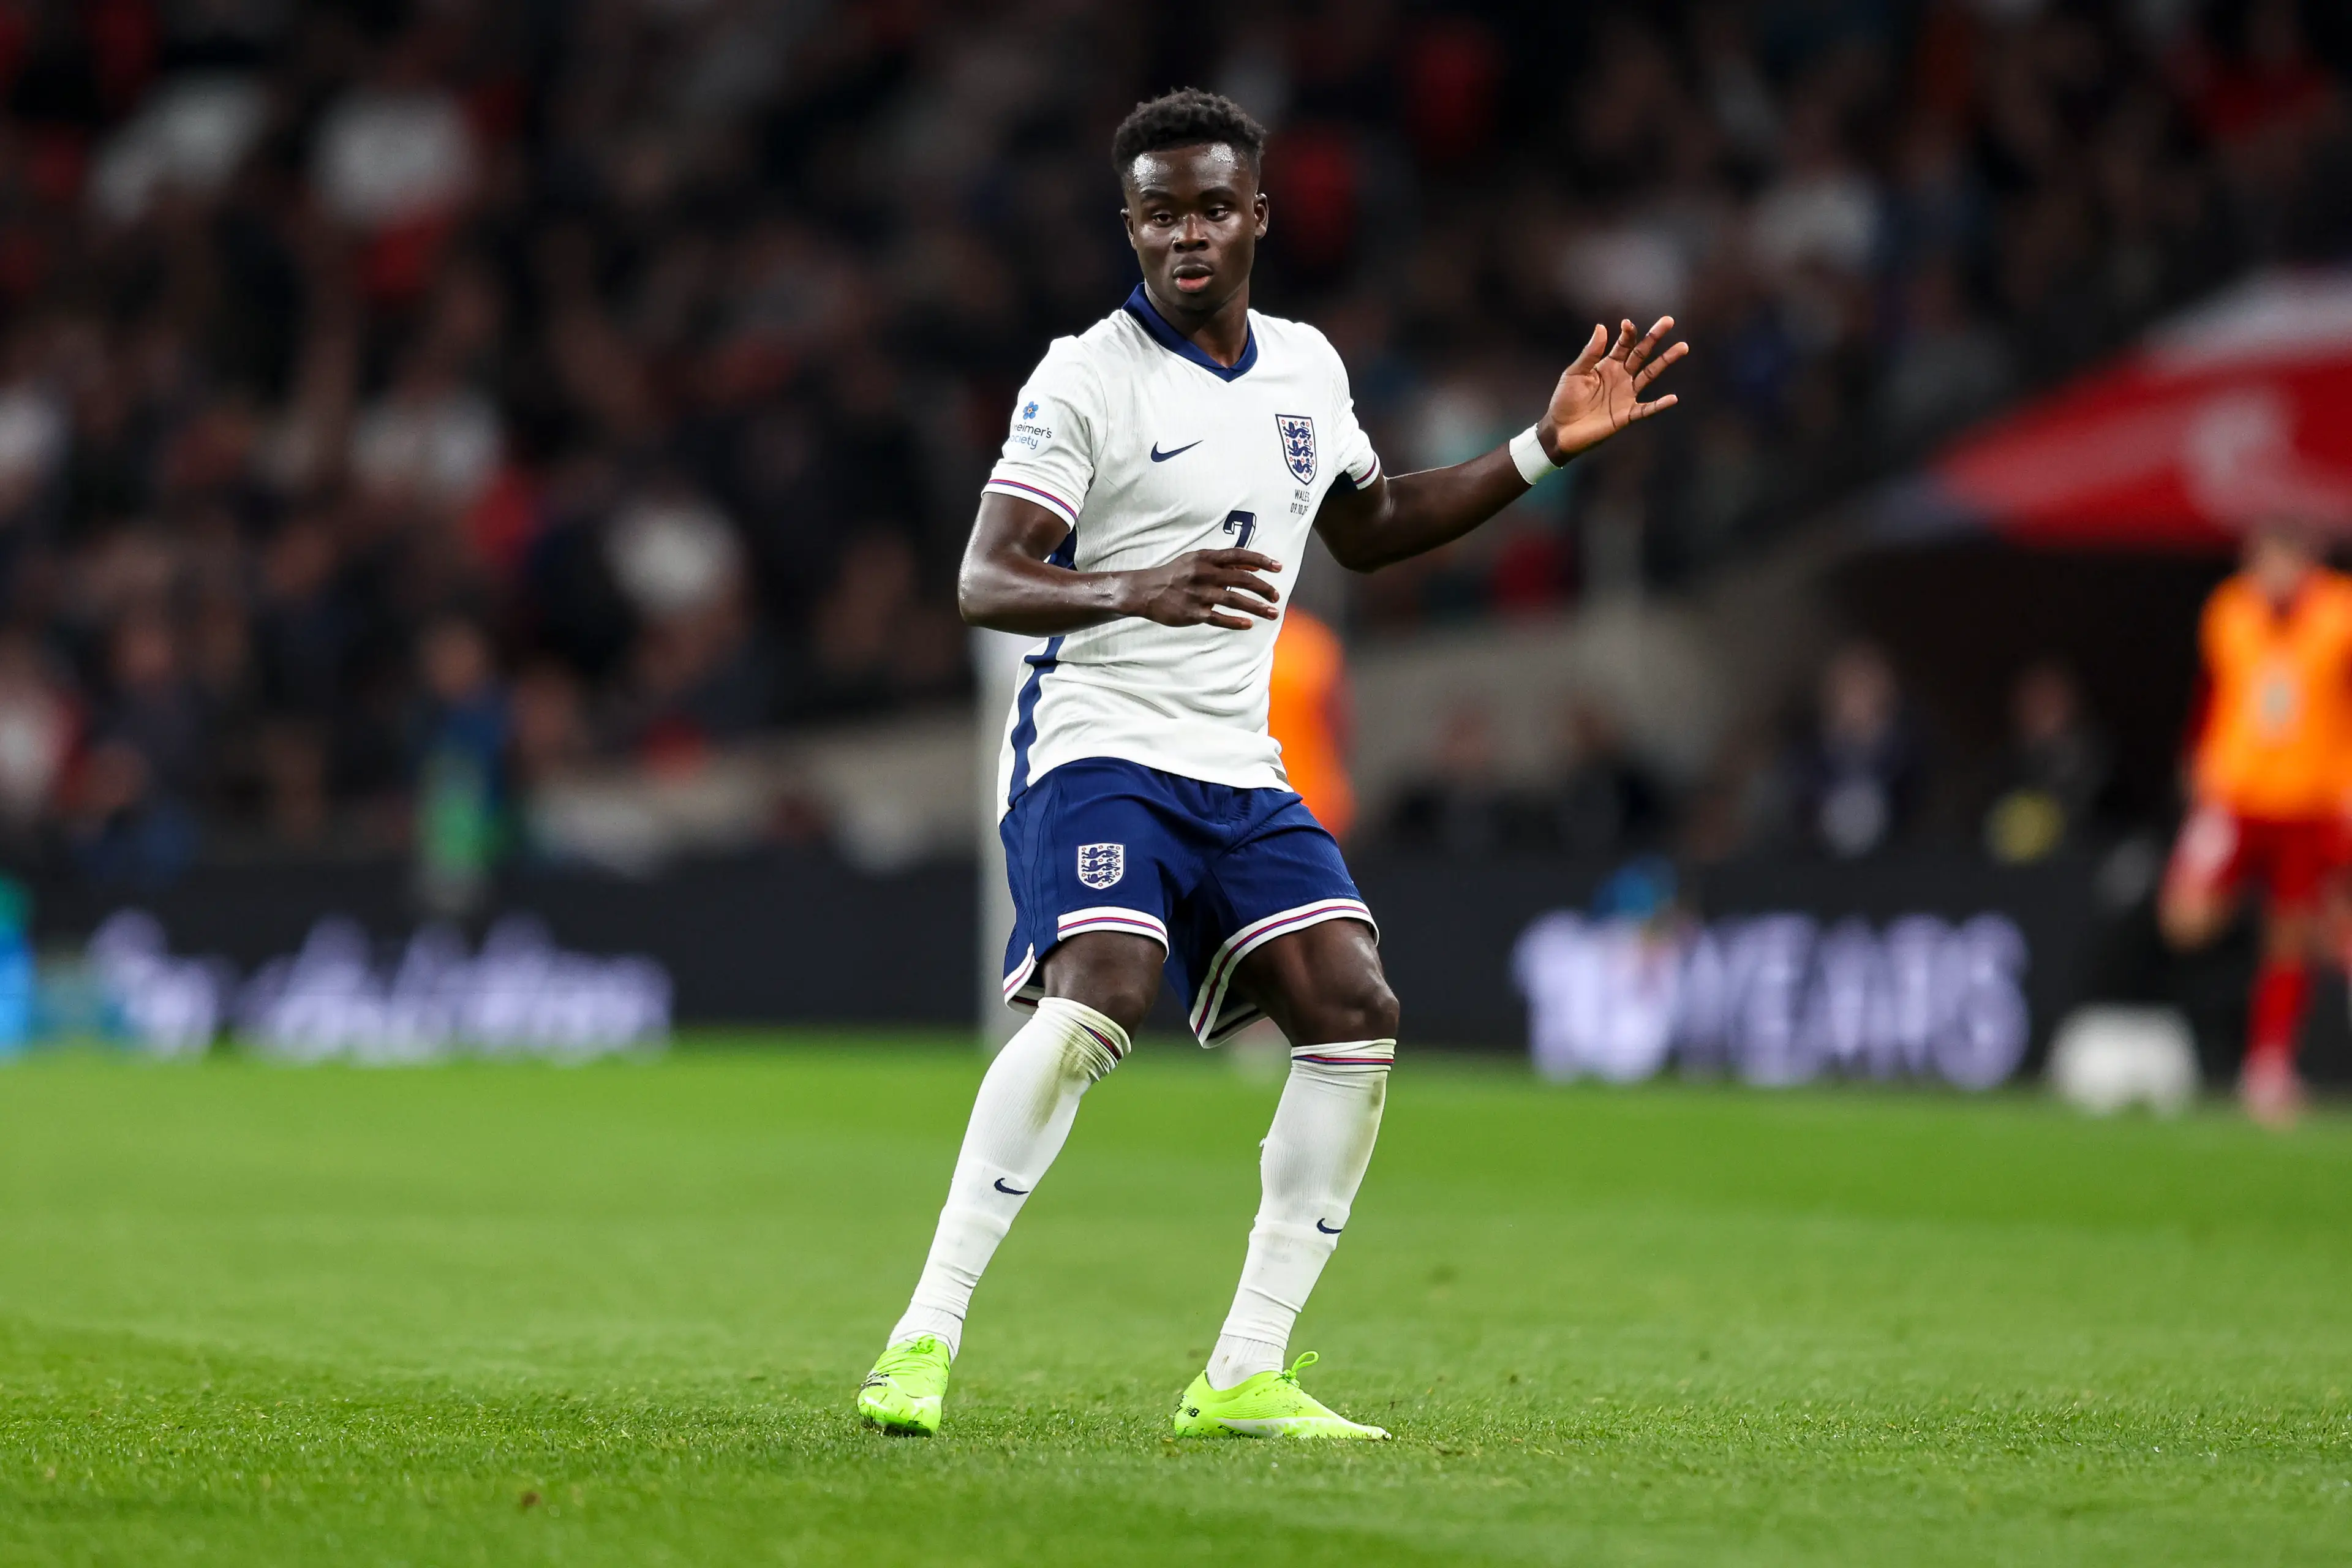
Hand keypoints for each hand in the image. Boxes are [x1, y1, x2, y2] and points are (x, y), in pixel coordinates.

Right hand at [1122, 548, 1282, 629]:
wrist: (1145, 590)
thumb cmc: (1174, 574)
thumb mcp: (1196, 561)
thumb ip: (1223, 563)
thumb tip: (1253, 567)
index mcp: (1206, 558)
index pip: (1239, 556)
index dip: (1261, 561)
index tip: (1278, 568)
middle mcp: (1204, 574)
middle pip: (1241, 578)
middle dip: (1263, 587)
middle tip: (1277, 596)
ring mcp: (1198, 594)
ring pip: (1234, 600)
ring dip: (1256, 607)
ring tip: (1272, 613)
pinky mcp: (1192, 613)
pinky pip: (1218, 618)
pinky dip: (1235, 621)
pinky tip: (1248, 624)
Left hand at [1538, 316, 1687, 462]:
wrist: (1561, 430)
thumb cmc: (1565, 400)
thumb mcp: (1574, 373)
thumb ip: (1590, 353)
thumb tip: (1601, 326)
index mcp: (1608, 365)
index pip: (1624, 344)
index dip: (1627, 333)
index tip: (1627, 324)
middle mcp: (1621, 376)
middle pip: (1642, 353)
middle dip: (1654, 337)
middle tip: (1668, 321)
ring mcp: (1626, 395)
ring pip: (1650, 374)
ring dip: (1665, 361)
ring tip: (1682, 347)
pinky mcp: (1627, 415)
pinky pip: (1647, 409)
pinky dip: (1659, 405)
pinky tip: (1673, 398)